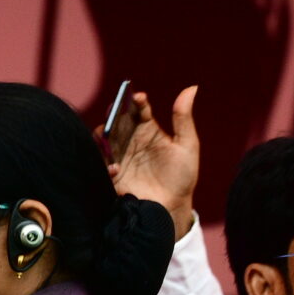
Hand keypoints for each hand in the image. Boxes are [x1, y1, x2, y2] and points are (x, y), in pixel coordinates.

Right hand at [108, 86, 200, 238]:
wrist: (172, 206)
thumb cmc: (181, 175)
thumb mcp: (187, 146)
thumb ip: (183, 119)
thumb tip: (192, 88)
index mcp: (148, 129)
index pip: (138, 109)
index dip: (136, 100)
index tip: (139, 98)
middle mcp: (130, 138)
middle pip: (117, 119)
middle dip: (114, 113)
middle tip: (116, 110)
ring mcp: (119, 154)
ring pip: (104, 137)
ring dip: (104, 134)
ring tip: (108, 135)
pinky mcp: (112, 172)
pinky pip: (101, 163)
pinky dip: (106, 163)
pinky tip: (116, 168)